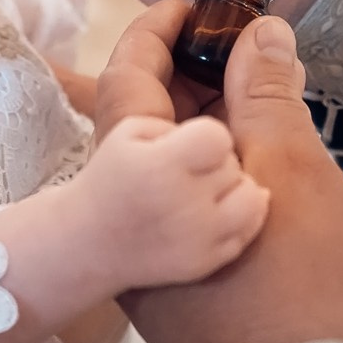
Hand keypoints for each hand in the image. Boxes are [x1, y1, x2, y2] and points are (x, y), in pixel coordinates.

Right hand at [76, 114, 270, 292]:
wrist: (93, 248)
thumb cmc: (111, 180)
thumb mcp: (131, 131)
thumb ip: (178, 108)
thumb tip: (239, 78)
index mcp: (160, 168)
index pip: (216, 138)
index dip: (209, 135)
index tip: (194, 142)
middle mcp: (186, 208)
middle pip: (232, 163)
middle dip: (219, 159)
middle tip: (191, 168)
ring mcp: (201, 241)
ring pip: (250, 195)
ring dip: (234, 185)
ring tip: (207, 189)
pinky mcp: (211, 264)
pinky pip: (249, 227)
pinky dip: (241, 215)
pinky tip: (217, 210)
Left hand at [96, 7, 342, 342]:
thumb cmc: (304, 288)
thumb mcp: (292, 173)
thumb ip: (266, 98)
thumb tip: (257, 32)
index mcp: (143, 186)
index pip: (130, 86)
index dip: (159, 33)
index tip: (199, 3)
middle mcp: (135, 230)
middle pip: (149, 129)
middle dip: (194, 79)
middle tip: (245, 44)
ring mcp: (162, 271)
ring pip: (175, 177)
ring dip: (214, 131)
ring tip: (266, 98)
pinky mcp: (191, 304)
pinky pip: (192, 218)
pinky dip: (225, 181)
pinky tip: (269, 173)